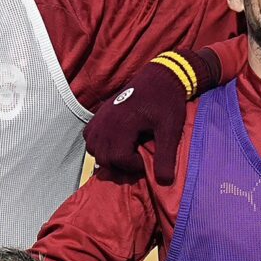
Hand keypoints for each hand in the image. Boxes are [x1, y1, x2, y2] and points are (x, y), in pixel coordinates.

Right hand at [83, 48, 213, 181]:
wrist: (161, 77)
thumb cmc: (167, 102)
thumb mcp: (171, 130)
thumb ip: (166, 156)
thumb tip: (164, 183)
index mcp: (122, 124)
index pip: (118, 159)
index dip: (133, 166)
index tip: (147, 160)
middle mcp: (106, 121)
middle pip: (103, 157)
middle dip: (120, 164)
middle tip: (138, 159)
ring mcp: (100, 116)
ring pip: (93, 149)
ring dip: (108, 156)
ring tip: (127, 152)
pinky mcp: (99, 113)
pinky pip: (89, 136)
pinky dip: (99, 144)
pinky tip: (116, 142)